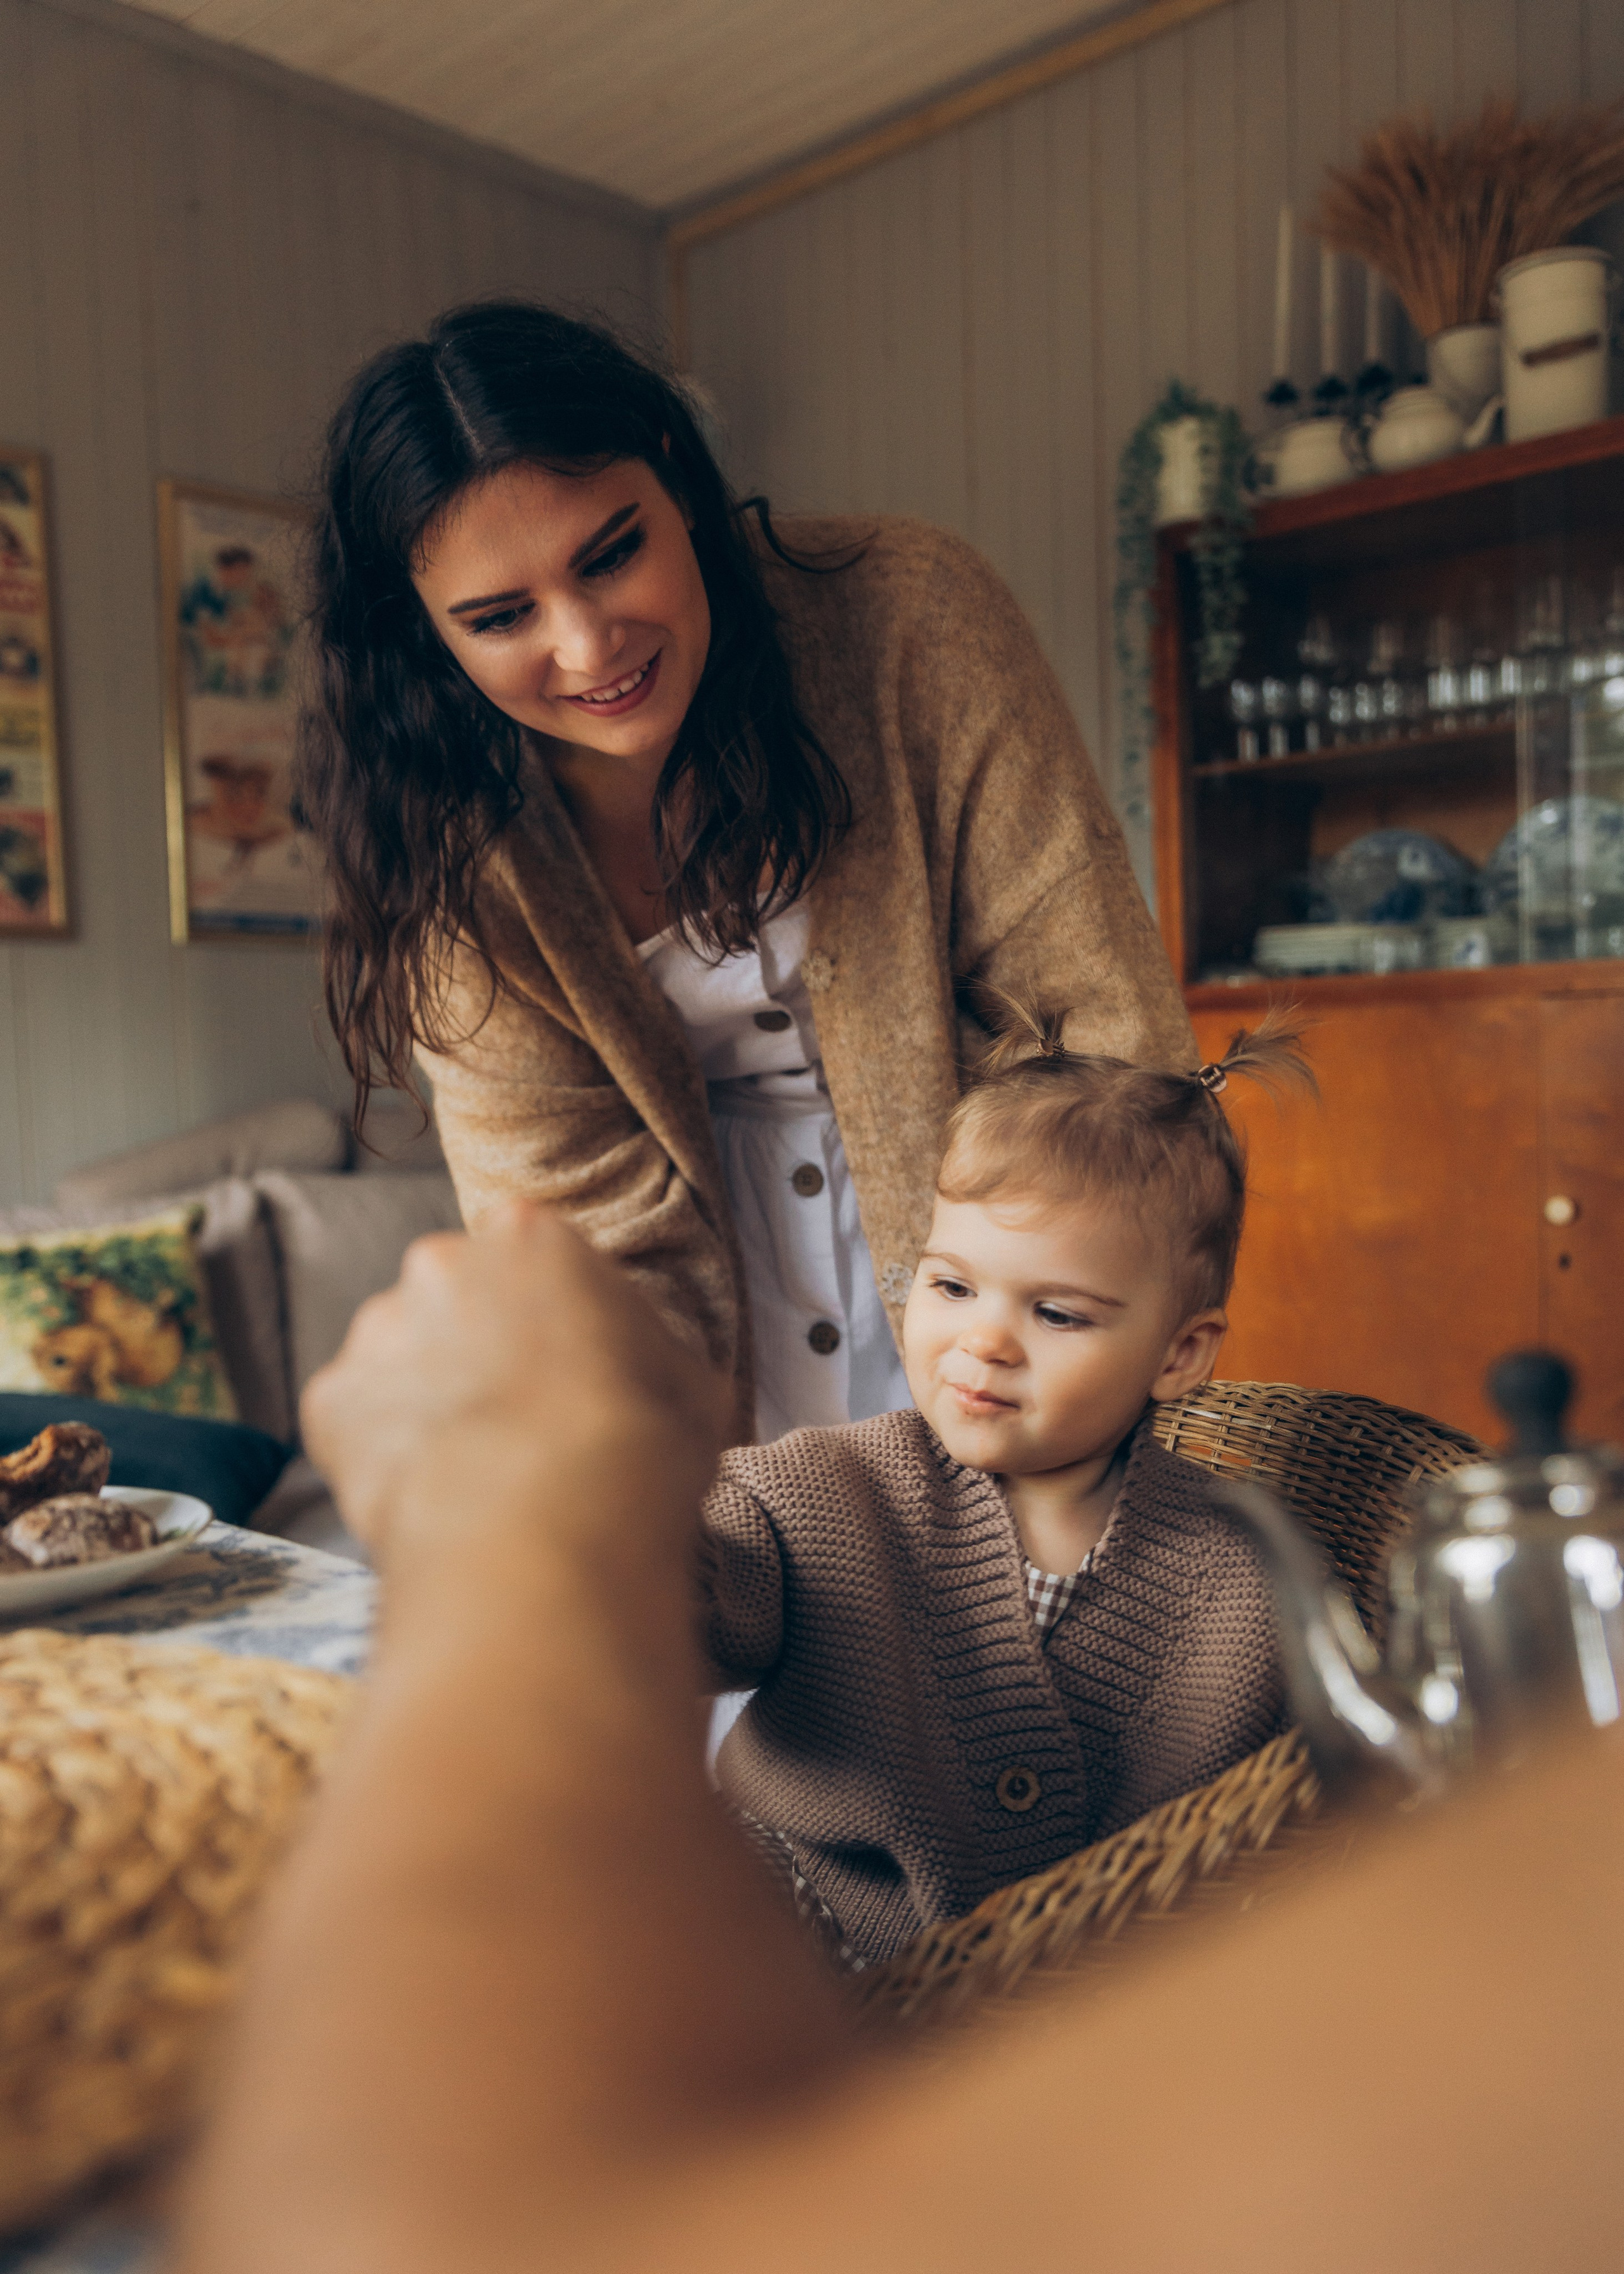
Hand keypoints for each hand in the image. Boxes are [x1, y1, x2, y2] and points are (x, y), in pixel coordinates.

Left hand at [300, 1202, 729, 1562]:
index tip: (562, 1365)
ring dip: (424, 1401)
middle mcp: (440, 1264)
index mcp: (531, 1237)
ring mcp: (378, 1331)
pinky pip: (354, 1424)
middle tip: (516, 1424)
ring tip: (472, 1473)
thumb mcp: (687, 1382)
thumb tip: (639, 1372)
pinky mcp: (330, 1402)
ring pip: (398, 1360)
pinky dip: (381, 1456)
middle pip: (452, 1299)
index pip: (529, 1256)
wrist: (544, 1528)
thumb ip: (646, 1352)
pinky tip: (430, 1496)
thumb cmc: (632, 1449)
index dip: (547, 1316)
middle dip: (474, 1350)